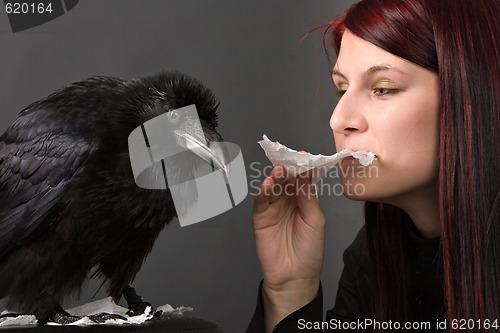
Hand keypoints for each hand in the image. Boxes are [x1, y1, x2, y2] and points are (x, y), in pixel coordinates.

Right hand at [253, 166, 325, 330]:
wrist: (294, 277)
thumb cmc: (309, 251)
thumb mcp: (315, 221)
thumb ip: (308, 197)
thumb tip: (305, 174)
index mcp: (305, 200)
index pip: (303, 178)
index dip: (303, 167)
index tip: (305, 156)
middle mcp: (289, 201)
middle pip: (287, 178)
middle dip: (288, 168)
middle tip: (290, 159)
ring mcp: (274, 207)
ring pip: (273, 186)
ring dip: (276, 176)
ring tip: (280, 170)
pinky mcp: (261, 216)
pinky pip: (261, 200)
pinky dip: (263, 190)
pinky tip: (268, 184)